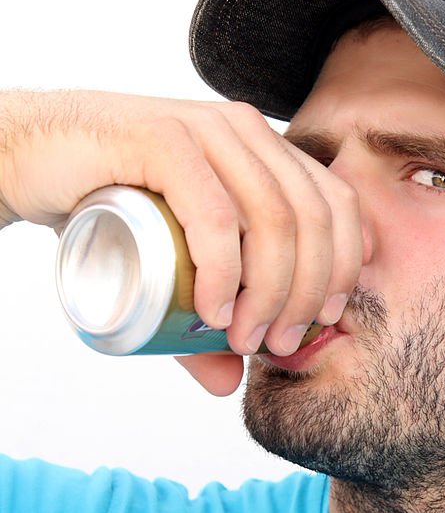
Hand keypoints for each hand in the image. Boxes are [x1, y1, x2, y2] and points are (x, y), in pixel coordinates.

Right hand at [0, 89, 362, 394]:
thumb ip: (201, 322)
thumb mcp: (169, 268)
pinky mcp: (162, 139)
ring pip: (271, 218)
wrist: (31, 160)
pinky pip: (212, 212)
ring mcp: (206, 130)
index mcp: (266, 149)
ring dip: (270, 293)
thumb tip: (229, 382)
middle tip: (277, 345)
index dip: (345, 267)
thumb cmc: (106, 210)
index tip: (325, 320)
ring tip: (243, 340)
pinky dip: (224, 270)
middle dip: (307, 295)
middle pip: (310, 219)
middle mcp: (245, 132)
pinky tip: (215, 309)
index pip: (336, 204)